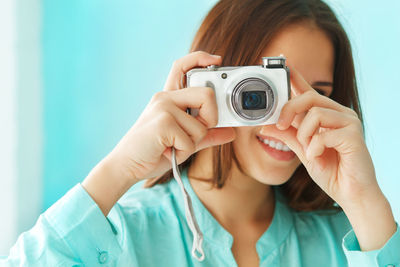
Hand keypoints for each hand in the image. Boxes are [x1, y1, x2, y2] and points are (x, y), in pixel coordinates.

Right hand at [106, 51, 234, 182]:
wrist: (126, 166)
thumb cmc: (153, 152)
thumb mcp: (185, 141)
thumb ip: (206, 135)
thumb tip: (231, 132)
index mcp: (169, 97)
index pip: (183, 66)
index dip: (200, 58)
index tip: (217, 60)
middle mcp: (165, 98)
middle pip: (207, 95)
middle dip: (210, 119)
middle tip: (193, 134)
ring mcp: (163, 108)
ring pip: (201, 126)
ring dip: (191, 144)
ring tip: (172, 147)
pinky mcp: (163, 122)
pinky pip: (190, 140)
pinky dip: (183, 152)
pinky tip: (167, 152)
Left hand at [262, 65, 395, 250]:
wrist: (351, 194)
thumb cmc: (330, 171)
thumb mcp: (302, 151)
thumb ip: (286, 135)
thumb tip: (265, 125)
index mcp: (326, 115)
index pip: (308, 91)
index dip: (295, 77)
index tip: (283, 63)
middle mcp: (338, 113)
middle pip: (309, 97)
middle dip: (289, 110)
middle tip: (280, 125)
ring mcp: (349, 122)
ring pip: (315, 113)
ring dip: (305, 135)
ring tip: (309, 150)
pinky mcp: (354, 135)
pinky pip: (324, 134)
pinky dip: (314, 148)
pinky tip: (317, 157)